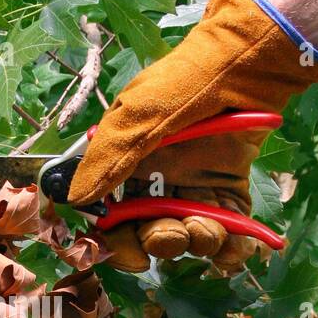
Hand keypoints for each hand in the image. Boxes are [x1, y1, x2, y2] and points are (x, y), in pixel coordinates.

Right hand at [69, 0, 317, 271]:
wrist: (244, 63)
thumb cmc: (184, 83)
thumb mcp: (135, 117)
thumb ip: (106, 161)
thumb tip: (73, 199)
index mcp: (127, 167)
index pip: (114, 218)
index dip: (118, 242)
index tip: (130, 254)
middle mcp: (158, 182)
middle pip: (151, 234)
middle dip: (160, 242)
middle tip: (171, 233)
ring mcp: (196, 188)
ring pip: (190, 237)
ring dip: (196, 242)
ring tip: (205, 226)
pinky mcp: (231, 191)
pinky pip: (229, 234)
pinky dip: (232, 250)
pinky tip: (236, 248)